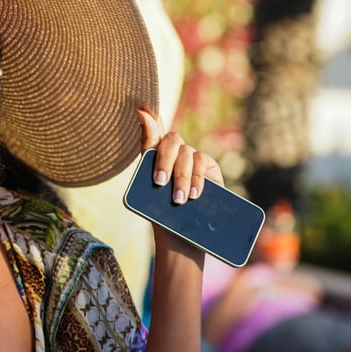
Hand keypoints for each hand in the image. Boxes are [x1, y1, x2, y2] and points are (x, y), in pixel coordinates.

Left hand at [138, 110, 223, 255]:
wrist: (181, 239)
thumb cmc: (162, 213)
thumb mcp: (148, 188)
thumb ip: (147, 153)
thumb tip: (141, 113)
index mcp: (157, 156)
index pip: (154, 132)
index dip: (148, 121)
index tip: (141, 112)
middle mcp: (175, 153)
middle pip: (170, 141)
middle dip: (164, 162)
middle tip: (160, 184)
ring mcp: (193, 160)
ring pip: (186, 154)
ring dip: (182, 177)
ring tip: (179, 199)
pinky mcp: (210, 169)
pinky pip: (203, 162)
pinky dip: (198, 178)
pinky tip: (195, 194)